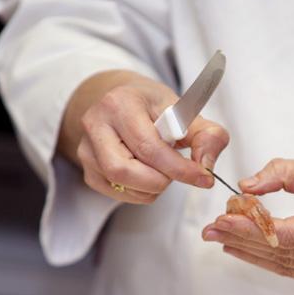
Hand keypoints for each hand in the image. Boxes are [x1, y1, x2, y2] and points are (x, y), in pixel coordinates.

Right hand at [58, 70, 228, 203]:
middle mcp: (95, 123)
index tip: (204, 178)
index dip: (179, 169)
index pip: (148, 147)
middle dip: (160, 180)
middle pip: (125, 170)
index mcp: (120, 103)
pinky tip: (148, 175)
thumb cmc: (155, 107)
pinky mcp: (87, 169)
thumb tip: (206, 167)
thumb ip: (207, 136)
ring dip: (151, 187)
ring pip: (120, 184)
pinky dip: (140, 192)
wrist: (124, 102)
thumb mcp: (186, 112)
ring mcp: (86, 148)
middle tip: (177, 171)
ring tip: (162, 169)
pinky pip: (115, 192)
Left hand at [202, 159, 293, 283]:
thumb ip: (290, 174)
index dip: (250, 228)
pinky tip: (252, 251)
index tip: (222, 218)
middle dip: (243, 241)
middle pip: (283, 253)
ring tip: (223, 240)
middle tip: (211, 230)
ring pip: (288, 266)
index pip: (288, 234)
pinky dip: (273, 260)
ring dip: (253, 253)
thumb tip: (249, 184)